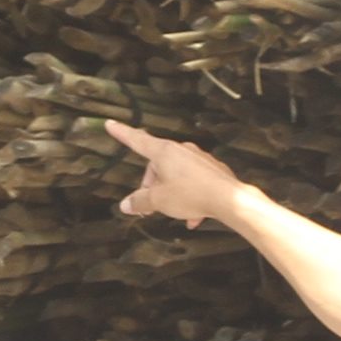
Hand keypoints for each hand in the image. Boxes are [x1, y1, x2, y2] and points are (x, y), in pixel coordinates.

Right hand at [107, 119, 248, 228]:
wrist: (229, 199)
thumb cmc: (193, 194)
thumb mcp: (159, 201)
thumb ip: (140, 201)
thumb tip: (126, 204)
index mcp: (164, 152)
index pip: (137, 140)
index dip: (122, 133)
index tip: (111, 124)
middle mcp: (182, 151)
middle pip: (157, 165)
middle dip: (152, 185)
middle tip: (151, 205)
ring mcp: (198, 159)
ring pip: (176, 176)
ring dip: (172, 194)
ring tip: (176, 212)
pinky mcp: (212, 170)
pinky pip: (194, 182)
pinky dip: (189, 197)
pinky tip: (194, 216)